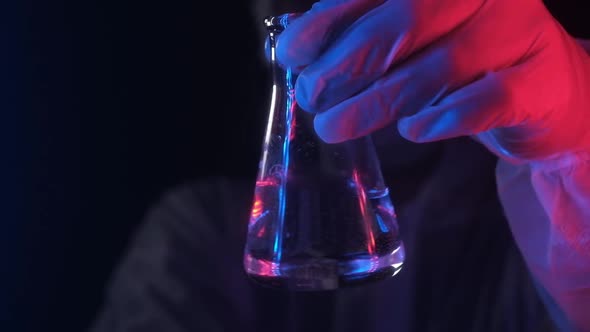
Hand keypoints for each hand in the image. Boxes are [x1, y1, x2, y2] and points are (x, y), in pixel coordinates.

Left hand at [276, 0, 589, 162]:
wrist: (546, 91)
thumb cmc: (467, 62)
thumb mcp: (417, 41)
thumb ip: (367, 35)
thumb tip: (299, 44)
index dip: (326, 21)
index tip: (291, 54)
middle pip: (401, 24)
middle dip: (344, 64)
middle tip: (310, 97)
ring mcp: (516, 33)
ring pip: (435, 67)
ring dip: (375, 102)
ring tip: (335, 126)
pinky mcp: (538, 83)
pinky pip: (482, 102)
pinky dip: (441, 118)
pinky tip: (413, 131)